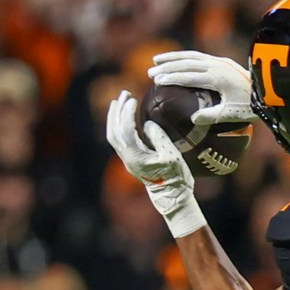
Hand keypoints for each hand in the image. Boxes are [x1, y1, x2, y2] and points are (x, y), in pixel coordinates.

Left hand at [105, 91, 202, 236]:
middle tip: (124, 93)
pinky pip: (119, 139)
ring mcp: (127, 159)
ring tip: (120, 100)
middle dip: (117, 111)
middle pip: (114, 132)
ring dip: (116, 116)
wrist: (172, 196)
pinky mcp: (131, 159)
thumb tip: (147, 123)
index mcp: (136, 157)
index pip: (125, 131)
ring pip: (114, 135)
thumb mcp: (171, 156)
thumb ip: (158, 138)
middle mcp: (127, 158)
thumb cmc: (175, 177)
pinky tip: (125, 115)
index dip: (126, 114)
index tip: (132, 99)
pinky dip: (119, 124)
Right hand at [147, 50, 254, 123]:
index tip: (157, 81)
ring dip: (173, 58)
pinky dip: (185, 57)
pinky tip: (176, 61)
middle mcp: (217, 66)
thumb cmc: (250, 105)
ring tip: (156, 61)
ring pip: (191, 56)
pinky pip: (199, 56)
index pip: (189, 77)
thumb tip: (193, 118)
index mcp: (217, 79)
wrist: (269, 91)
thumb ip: (212, 115)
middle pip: (187, 64)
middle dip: (167, 68)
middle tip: (150, 73)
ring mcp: (219, 62)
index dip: (172, 78)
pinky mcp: (222, 62)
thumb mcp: (231, 113)